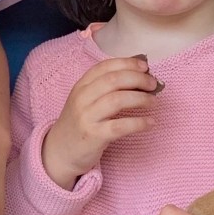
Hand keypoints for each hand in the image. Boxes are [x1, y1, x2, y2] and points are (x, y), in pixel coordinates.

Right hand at [40, 56, 161, 188]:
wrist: (60, 151)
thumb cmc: (79, 123)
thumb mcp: (85, 101)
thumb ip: (104, 88)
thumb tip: (139, 77)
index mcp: (81, 86)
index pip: (104, 67)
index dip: (127, 63)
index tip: (144, 66)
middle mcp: (82, 98)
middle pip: (113, 80)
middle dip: (137, 79)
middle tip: (153, 84)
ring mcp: (86, 117)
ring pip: (117, 100)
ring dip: (140, 98)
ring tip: (153, 102)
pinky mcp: (93, 136)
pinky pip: (120, 126)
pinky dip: (139, 123)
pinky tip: (150, 123)